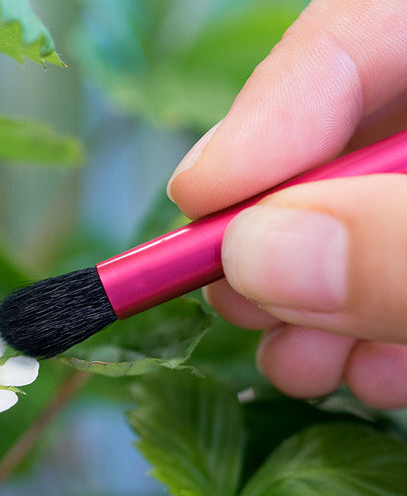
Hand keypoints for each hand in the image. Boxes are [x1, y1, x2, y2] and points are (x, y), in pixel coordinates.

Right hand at [167, 0, 406, 407]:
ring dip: (309, 302)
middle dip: (276, 232)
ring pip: (356, 220)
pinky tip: (366, 373)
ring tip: (299, 363)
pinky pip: (392, 272)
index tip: (198, 202)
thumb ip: (405, 243)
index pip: (364, 27)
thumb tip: (255, 256)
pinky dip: (366, 330)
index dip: (268, 111)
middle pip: (337, 140)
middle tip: (238, 297)